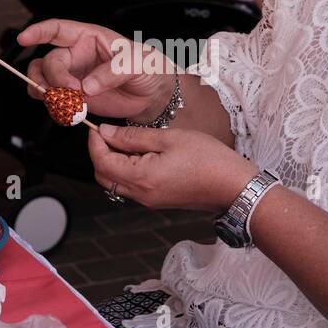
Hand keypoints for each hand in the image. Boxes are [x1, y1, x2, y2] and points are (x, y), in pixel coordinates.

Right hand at [17, 19, 176, 121]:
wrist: (153, 95)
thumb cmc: (148, 68)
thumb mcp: (137, 63)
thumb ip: (112, 72)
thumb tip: (86, 87)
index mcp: (88, 38)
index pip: (58, 29)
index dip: (38, 32)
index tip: (23, 39)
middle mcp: (76, 55)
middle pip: (48, 63)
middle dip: (54, 79)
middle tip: (70, 93)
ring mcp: (73, 77)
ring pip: (43, 81)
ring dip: (47, 94)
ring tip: (66, 106)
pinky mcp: (74, 97)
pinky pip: (53, 101)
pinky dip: (55, 108)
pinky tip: (69, 113)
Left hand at [88, 124, 258, 211]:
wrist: (233, 186)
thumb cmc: (207, 159)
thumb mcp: (168, 138)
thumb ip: (133, 136)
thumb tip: (106, 133)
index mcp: (141, 178)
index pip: (101, 162)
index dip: (94, 143)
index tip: (96, 126)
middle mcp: (140, 194)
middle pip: (103, 176)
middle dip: (100, 153)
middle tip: (108, 132)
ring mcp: (148, 200)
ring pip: (115, 182)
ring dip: (113, 161)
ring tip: (127, 139)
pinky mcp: (156, 201)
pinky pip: (130, 186)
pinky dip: (127, 169)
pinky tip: (141, 153)